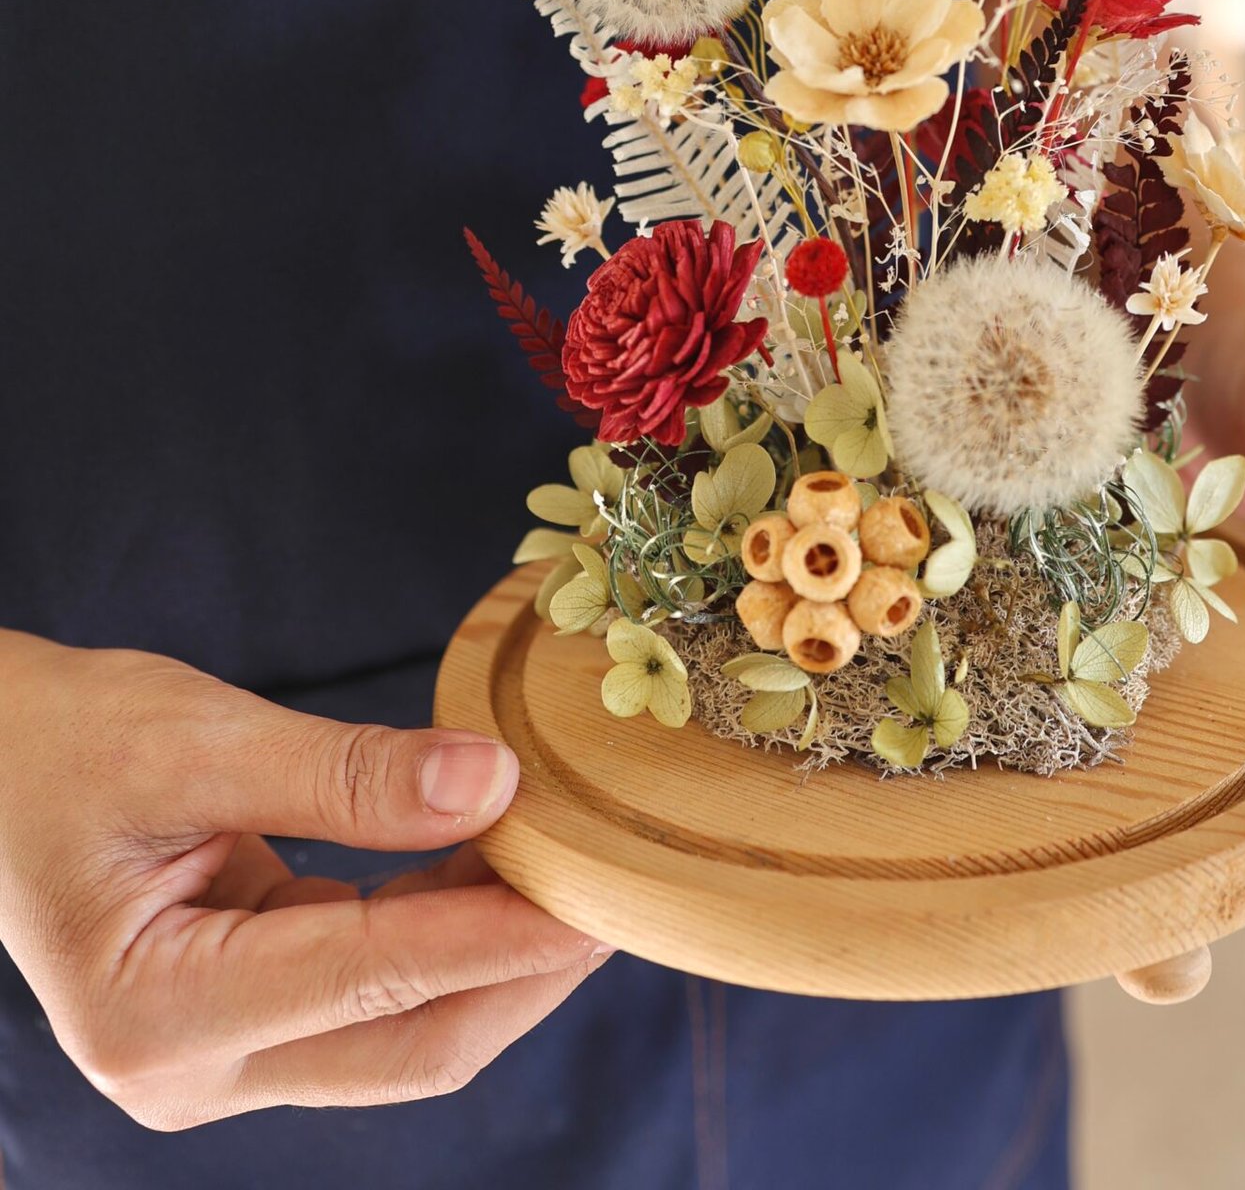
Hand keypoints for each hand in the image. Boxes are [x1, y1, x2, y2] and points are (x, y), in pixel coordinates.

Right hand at [0, 631, 608, 1128]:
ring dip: (493, 953)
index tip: (599, 886)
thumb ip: (347, 772)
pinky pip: (373, 993)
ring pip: (402, 1029)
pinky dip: (443, 931)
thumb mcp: (198, 738)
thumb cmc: (61, 741)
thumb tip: (495, 782)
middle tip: (619, 884)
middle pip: (407, 1042)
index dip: (499, 933)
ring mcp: (216, 1062)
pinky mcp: (244, 1027)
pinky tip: (502, 861)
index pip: (374, 976)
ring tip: (580, 864)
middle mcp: (185, 1070)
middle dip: (522, 969)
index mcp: (155, 1014)